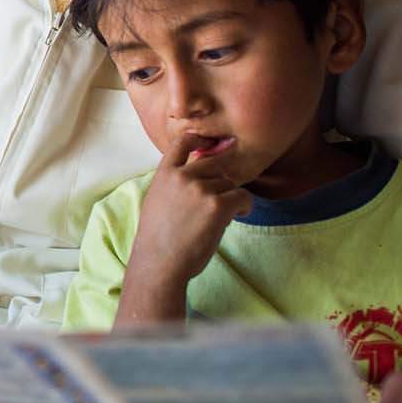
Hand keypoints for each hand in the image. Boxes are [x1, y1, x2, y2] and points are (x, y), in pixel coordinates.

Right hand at [131, 131, 250, 286]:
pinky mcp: (218, 206)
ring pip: (229, 184)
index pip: (182, 143)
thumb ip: (175, 184)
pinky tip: (236, 217)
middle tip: (214, 205)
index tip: (208, 142)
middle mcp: (182, 176)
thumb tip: (201, 175)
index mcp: (165, 174)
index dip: (198, 138)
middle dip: (219, 183)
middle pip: (215, 165)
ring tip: (216, 220)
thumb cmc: (158, 239)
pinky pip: (243, 197)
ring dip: (229, 199)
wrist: (159, 264)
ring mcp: (200, 189)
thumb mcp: (157, 201)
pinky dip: (243, 207)